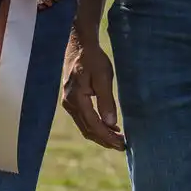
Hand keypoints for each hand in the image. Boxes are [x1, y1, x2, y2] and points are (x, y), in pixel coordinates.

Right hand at [61, 34, 124, 150]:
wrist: (80, 44)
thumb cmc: (93, 58)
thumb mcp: (103, 77)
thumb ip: (106, 100)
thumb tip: (111, 123)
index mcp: (76, 99)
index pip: (93, 125)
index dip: (108, 137)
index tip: (122, 144)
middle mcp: (69, 104)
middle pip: (87, 129)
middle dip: (105, 140)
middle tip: (122, 146)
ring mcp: (68, 102)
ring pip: (84, 126)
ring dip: (101, 135)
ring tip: (118, 140)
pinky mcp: (71, 99)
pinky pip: (83, 119)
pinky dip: (95, 126)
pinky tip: (108, 127)